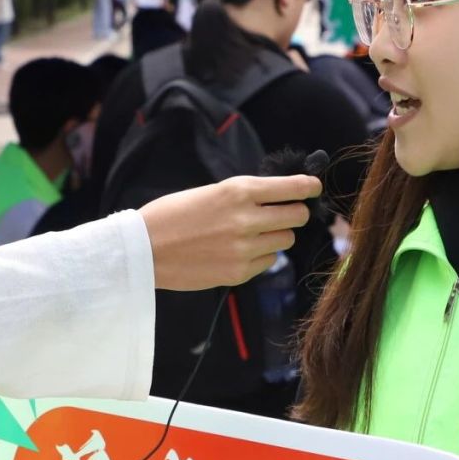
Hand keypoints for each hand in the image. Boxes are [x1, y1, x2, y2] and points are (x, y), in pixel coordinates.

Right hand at [140, 174, 321, 290]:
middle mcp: (247, 218)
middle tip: (284, 213)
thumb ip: (245, 195)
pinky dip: (260, 255)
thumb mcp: (211, 192)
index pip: (293, 188)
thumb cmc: (173, 215)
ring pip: (285, 240)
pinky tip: (237, 251)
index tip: (314, 188)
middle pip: (297, 216)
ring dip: (276, 235)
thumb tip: (278, 198)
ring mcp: (245, 248)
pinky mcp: (239, 272)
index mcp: (239, 190)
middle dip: (294, 213)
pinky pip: (268, 261)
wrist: (144, 249)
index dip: (309, 187)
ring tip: (251, 234)